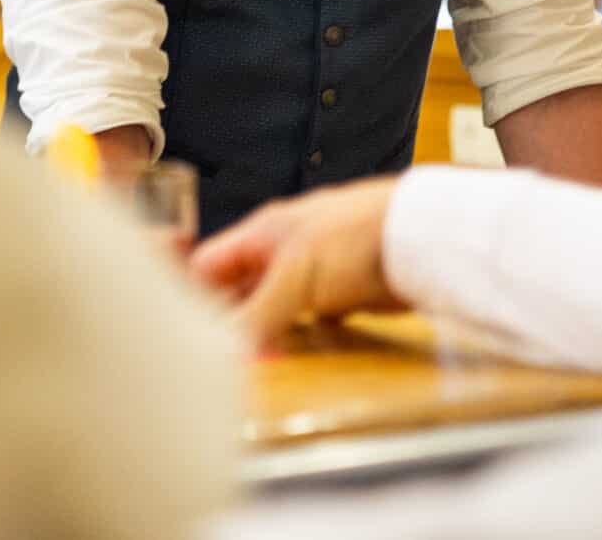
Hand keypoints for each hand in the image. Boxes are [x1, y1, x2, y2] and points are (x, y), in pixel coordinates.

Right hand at [188, 176, 402, 349]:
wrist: (420, 237)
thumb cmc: (352, 239)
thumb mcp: (294, 276)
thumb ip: (258, 314)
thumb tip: (225, 355)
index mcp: (262, 233)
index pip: (210, 264)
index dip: (192, 294)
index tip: (182, 333)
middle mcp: (283, 251)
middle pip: (241, 290)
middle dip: (228, 322)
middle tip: (213, 360)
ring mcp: (315, 272)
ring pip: (276, 308)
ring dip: (266, 333)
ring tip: (249, 367)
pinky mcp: (344, 295)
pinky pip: (311, 320)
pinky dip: (302, 338)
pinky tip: (294, 360)